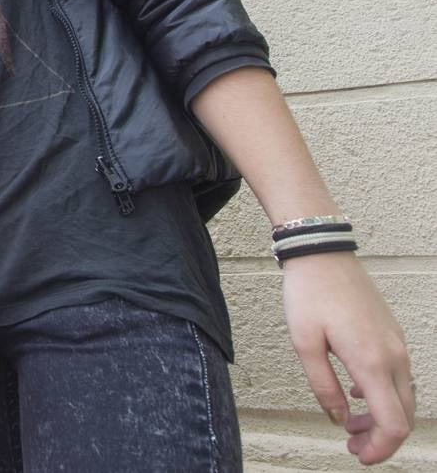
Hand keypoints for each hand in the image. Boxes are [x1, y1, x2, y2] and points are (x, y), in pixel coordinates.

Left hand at [281, 252, 412, 464]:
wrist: (323, 254)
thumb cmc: (309, 295)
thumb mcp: (304, 343)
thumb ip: (322, 386)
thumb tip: (338, 419)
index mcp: (372, 362)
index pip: (393, 423)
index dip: (380, 449)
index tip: (359, 455)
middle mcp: (393, 355)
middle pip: (403, 414)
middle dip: (381, 438)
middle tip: (352, 445)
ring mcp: (396, 343)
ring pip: (402, 396)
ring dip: (381, 417)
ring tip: (351, 424)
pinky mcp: (391, 334)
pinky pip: (398, 375)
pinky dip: (382, 394)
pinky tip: (356, 393)